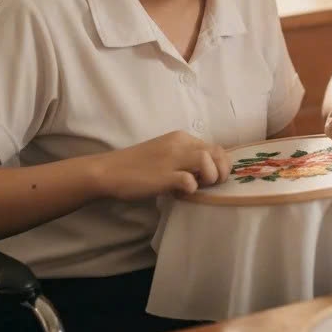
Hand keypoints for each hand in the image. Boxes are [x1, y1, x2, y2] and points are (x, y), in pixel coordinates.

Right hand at [96, 131, 230, 200]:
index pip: (215, 148)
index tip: (211, 178)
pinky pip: (190, 182)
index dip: (220, 165)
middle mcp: (180, 144)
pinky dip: (191, 190)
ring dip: (209, 178)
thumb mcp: (166, 153)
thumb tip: (207, 171)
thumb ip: (185, 157)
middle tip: (209, 185)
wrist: (109, 171)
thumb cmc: (137, 166)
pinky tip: (178, 194)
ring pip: (208, 162)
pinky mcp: (164, 175)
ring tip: (195, 187)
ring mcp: (172, 159)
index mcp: (182, 138)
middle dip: (221, 172)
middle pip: (217, 154)